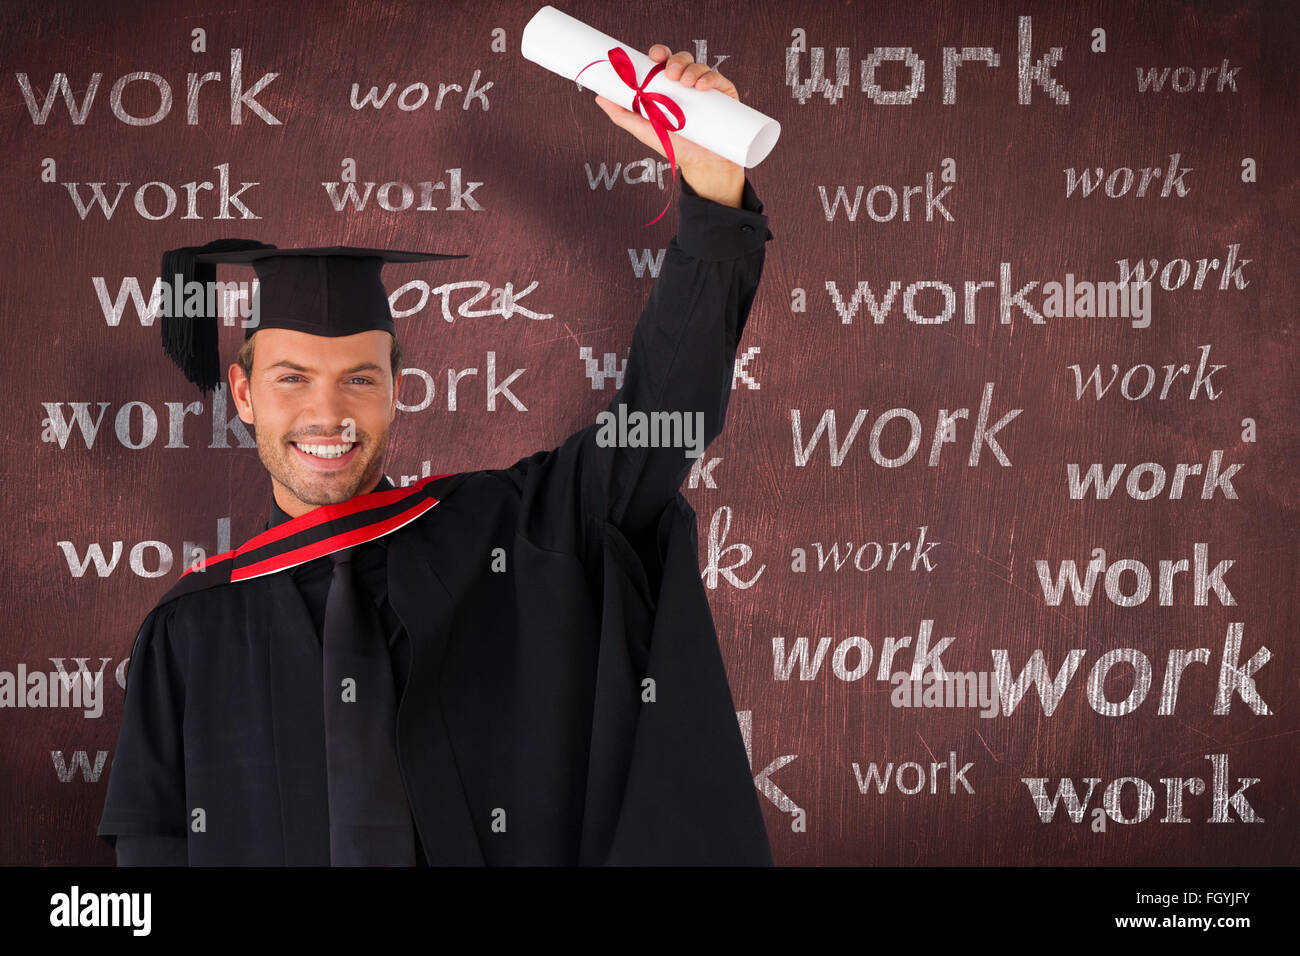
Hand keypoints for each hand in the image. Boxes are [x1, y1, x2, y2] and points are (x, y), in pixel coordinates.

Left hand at [593, 44, 745, 207]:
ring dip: (692, 69)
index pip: (664, 62)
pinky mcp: (726, 98)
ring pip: (700, 67)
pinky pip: (720, 81)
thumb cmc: (676, 148)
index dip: (660, 53)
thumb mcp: (646, 131)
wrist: (703, 167)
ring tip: (686, 84)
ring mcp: (708, 91)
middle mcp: (689, 85)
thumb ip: (623, 115)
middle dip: (675, 61)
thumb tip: (599, 97)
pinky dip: (711, 79)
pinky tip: (703, 86)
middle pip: (682, 60)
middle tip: (670, 74)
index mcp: (670, 88)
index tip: (653, 56)